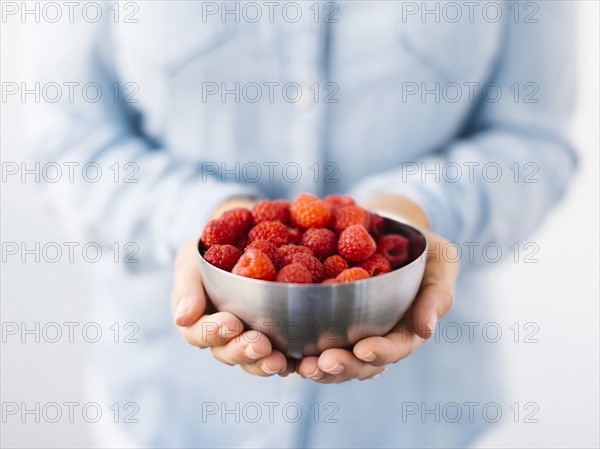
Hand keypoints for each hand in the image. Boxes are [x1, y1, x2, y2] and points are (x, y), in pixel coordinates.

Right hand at [170, 198, 294, 376]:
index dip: (214, 332)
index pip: (200, 334)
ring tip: (278, 359)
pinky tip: (302, 361)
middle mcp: (223, 337)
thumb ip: (187, 286)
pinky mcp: (276, 337)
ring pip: (254, 361)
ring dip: (264, 363)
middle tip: (260, 344)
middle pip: (228, 353)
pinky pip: (282, 356)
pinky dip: (291, 361)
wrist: (242, 238)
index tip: (232, 322)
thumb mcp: (192, 260)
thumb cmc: (210, 251)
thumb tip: (182, 317)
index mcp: (198, 321)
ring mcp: (249, 339)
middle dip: (243, 351)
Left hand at [296, 194, 458, 382]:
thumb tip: (426, 330)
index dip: (381, 352)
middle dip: (342, 367)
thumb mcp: (441, 261)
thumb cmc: (420, 246)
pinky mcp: (326, 319)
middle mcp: (378, 336)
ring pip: (335, 360)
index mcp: (406, 327)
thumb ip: (437, 293)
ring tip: (301, 366)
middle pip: (361, 363)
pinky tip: (283, 349)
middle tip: (321, 364)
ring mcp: (352, 332)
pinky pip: (313, 338)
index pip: (396, 346)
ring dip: (318, 367)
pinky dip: (299, 348)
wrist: (386, 227)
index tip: (363, 349)